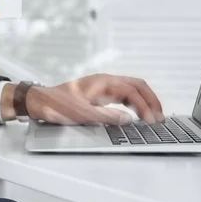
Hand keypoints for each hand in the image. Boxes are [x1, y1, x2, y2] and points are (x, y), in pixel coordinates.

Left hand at [2, 74, 163, 124]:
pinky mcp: (99, 92)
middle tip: (160, 117)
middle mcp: (106, 81)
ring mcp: (103, 85)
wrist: (40, 101)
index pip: (134, 90)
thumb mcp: (83, 114)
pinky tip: (136, 113)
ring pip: (132, 88)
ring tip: (153, 116)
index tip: (154, 120)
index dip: (147, 105)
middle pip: (137, 85)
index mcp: (104, 82)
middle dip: (151, 100)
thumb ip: (107, 117)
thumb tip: (129, 119)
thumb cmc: (57, 105)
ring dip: (144, 100)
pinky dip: (135, 101)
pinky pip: (123, 93)